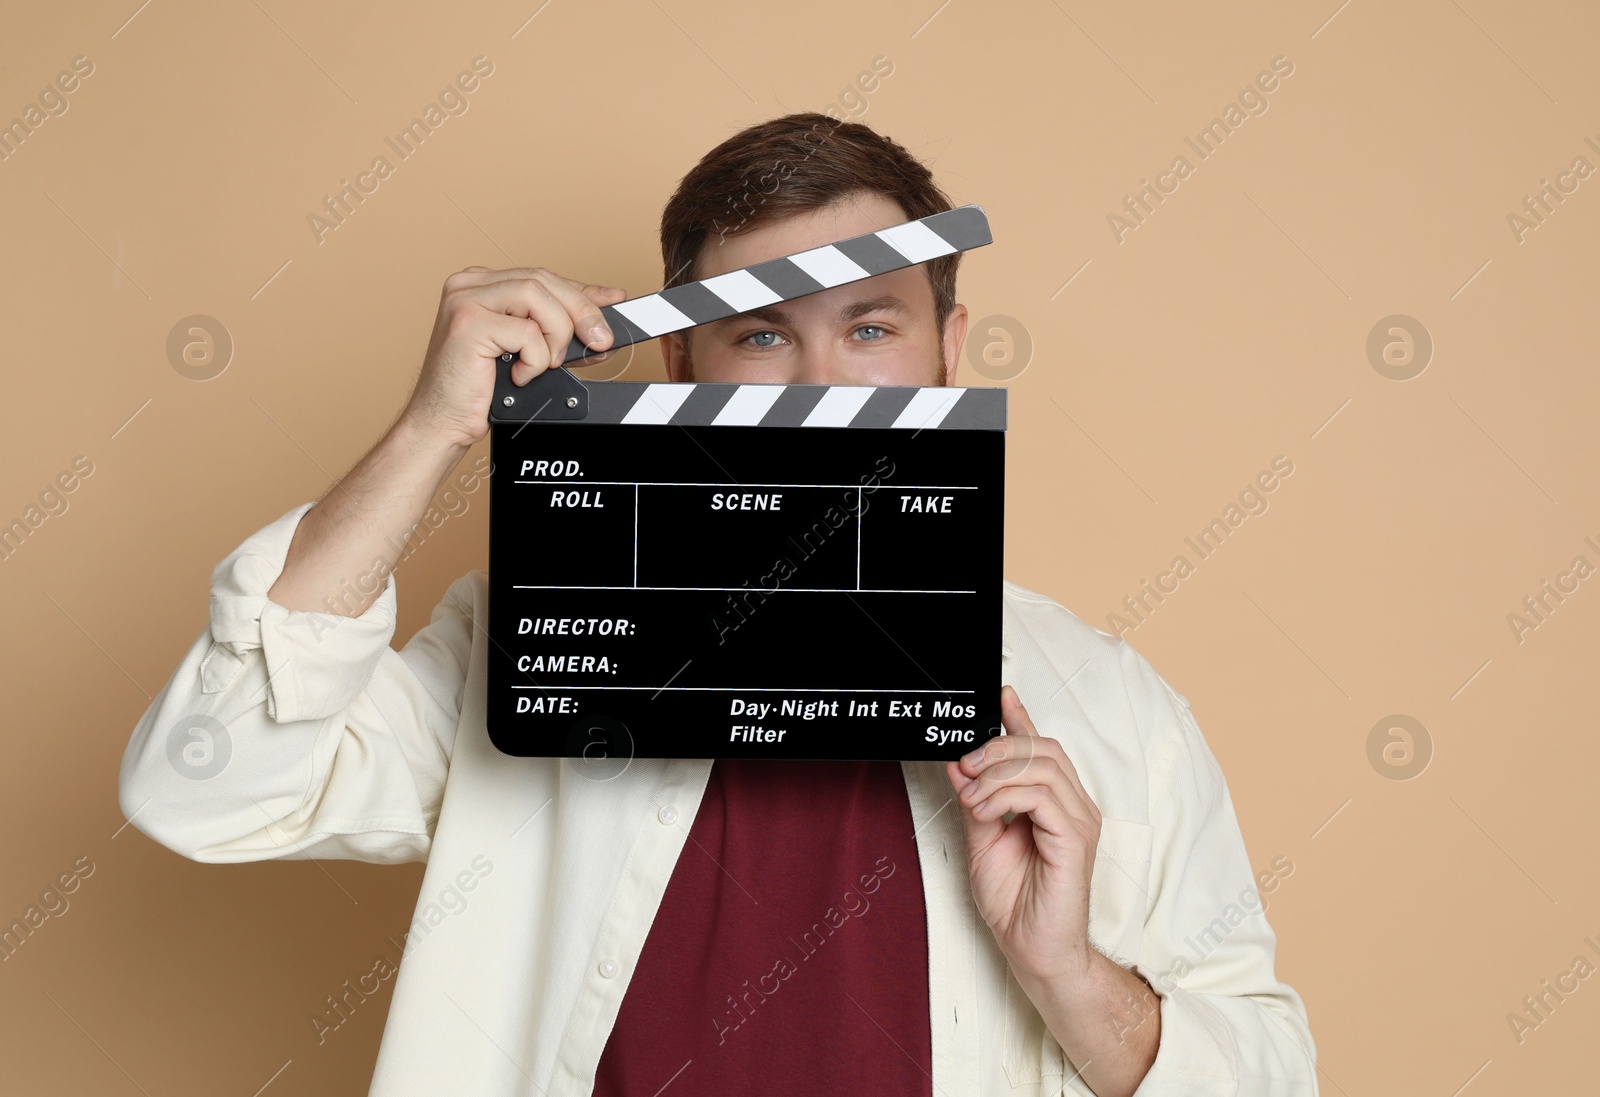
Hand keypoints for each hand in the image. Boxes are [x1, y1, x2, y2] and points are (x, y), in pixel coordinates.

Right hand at [401, 266, 626, 448]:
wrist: (442, 422)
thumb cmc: (480, 391)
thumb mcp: (528, 352)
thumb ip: (556, 329)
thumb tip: (598, 323)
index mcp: (481, 283)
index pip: (542, 277)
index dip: (582, 291)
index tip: (613, 301)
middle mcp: (470, 284)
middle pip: (544, 280)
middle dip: (581, 312)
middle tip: (600, 342)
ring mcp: (465, 299)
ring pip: (539, 297)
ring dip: (556, 336)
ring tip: (546, 364)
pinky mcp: (468, 322)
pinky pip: (527, 332)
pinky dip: (536, 359)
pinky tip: (519, 374)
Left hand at [946, 684, 1101, 983]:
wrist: (1033, 951)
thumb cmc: (1015, 903)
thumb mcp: (982, 840)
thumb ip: (975, 800)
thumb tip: (958, 765)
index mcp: (1055, 803)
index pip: (1042, 748)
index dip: (1021, 718)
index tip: (1000, 695)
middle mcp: (1073, 806)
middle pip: (1044, 748)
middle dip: (999, 747)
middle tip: (966, 766)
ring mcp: (1079, 821)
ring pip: (1043, 766)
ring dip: (998, 775)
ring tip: (974, 798)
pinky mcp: (1075, 840)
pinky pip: (1044, 797)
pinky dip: (1007, 797)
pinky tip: (987, 813)